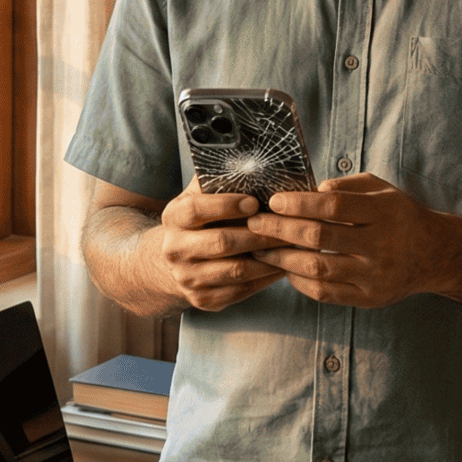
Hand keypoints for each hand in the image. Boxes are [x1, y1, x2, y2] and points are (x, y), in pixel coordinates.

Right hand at [139, 179, 287, 311]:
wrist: (169, 264)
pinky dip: (266, 278)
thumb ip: (216, 183)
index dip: (226, 205)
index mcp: (172, 218)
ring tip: (292, 246)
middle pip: (221, 243)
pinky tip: (282, 265)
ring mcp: (188, 278)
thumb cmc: (194, 223)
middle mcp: (175, 250)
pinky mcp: (204, 300)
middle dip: (259, 234)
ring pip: (236, 271)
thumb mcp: (195, 198)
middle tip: (288, 226)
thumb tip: (251, 162)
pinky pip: (242, 290)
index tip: (254, 201)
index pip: (196, 210)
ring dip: (269, 258)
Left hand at [245, 173, 445, 308]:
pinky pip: (325, 293)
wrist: (434, 254)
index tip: (273, 201)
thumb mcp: (380, 189)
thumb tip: (308, 190)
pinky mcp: (369, 299)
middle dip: (280, 229)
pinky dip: (299, 281)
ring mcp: (375, 275)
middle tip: (255, 223)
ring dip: (282, 258)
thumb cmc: (398, 216)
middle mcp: (381, 245)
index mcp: (383, 212)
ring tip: (260, 249)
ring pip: (318, 268)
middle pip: (320, 236)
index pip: (333, 206)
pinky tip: (285, 270)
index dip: (299, 203)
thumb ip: (346, 185)